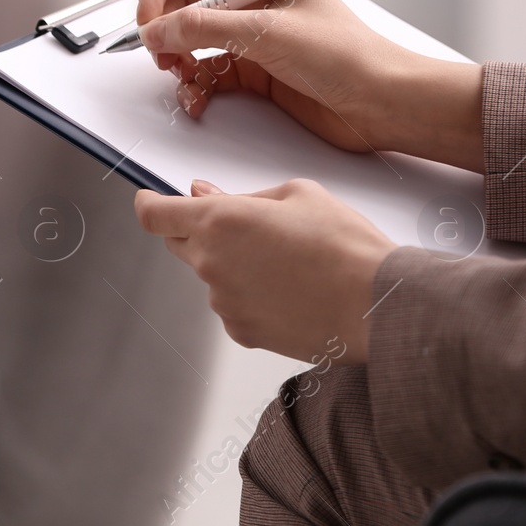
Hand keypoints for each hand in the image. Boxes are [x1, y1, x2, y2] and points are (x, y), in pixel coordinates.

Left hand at [134, 178, 396, 363]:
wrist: (377, 305)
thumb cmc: (346, 247)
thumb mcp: (298, 194)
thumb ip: (244, 195)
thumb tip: (207, 194)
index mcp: (219, 221)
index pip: (154, 214)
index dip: (148, 204)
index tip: (150, 201)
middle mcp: (211, 263)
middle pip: (179, 243)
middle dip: (197, 230)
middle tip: (241, 227)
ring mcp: (223, 301)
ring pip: (211, 275)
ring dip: (230, 264)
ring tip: (285, 263)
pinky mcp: (241, 331)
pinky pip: (231, 305)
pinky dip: (248, 295)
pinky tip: (288, 291)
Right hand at [136, 0, 482, 167]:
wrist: (383, 104)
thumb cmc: (348, 57)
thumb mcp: (268, 34)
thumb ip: (204, 29)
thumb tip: (156, 29)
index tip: (148, 17)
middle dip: (164, 25)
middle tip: (159, 52)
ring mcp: (250, 34)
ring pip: (190, 37)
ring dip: (176, 58)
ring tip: (181, 76)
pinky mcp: (252, 69)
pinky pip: (205, 70)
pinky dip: (194, 86)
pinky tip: (198, 99)